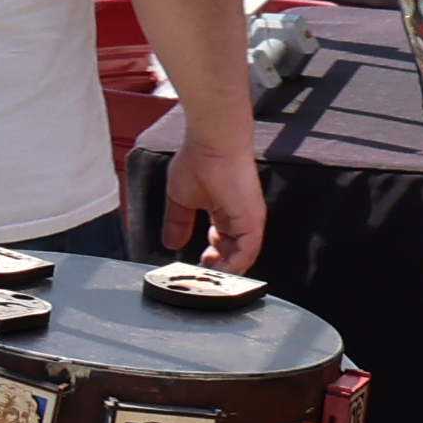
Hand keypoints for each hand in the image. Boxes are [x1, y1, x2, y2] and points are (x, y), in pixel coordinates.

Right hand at [168, 139, 269, 275]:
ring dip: (227, 270)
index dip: (212, 257)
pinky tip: (219, 269)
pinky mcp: (252, 221)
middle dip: (219, 267)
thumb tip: (170, 243)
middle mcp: (241, 218)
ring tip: (211, 277)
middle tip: (205, 274)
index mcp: (225, 212)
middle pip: (235, 252)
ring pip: (243, 256)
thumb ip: (177, 223)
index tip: (198, 264)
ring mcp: (248, 220)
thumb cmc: (197, 162)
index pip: (224, 242)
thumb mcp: (180, 199)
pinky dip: (235, 264)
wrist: (211, 145)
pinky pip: (248, 251)